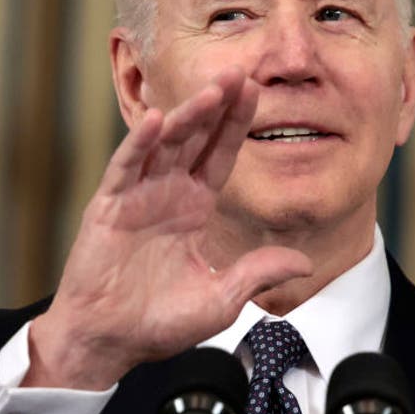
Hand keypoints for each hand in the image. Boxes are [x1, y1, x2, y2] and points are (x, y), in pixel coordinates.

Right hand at [24, 67, 312, 389]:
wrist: (109, 342)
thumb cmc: (158, 323)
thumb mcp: (221, 299)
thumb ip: (257, 273)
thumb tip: (305, 263)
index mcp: (193, 207)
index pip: (220, 154)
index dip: (237, 123)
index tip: (256, 90)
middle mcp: (167, 193)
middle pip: (196, 138)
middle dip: (216, 105)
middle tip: (238, 71)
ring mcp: (136, 196)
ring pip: (164, 145)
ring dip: (185, 116)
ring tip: (209, 91)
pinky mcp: (108, 207)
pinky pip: (126, 168)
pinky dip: (140, 144)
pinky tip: (159, 122)